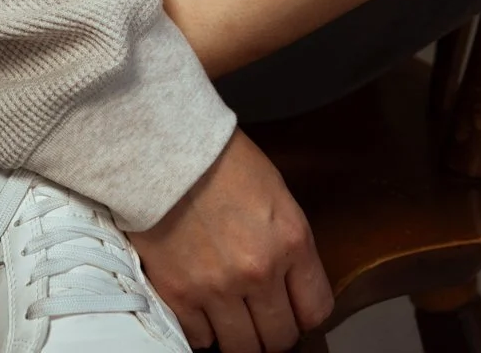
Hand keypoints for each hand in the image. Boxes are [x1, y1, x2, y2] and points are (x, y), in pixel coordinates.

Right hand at [123, 127, 333, 352]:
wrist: (164, 147)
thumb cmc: (221, 161)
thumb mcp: (275, 193)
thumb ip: (288, 243)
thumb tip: (291, 285)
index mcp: (290, 240)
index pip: (316, 310)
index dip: (304, 313)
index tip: (293, 309)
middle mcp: (259, 271)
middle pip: (278, 338)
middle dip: (272, 330)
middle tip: (259, 315)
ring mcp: (217, 288)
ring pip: (241, 347)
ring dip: (237, 334)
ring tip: (229, 312)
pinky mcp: (178, 295)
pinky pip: (199, 340)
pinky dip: (201, 328)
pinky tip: (200, 303)